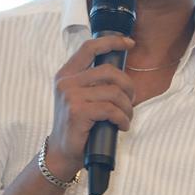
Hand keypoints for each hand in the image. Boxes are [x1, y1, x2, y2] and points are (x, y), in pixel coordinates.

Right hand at [47, 35, 134, 179]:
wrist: (62, 153)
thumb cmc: (78, 125)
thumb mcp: (80, 97)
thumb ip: (93, 82)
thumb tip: (122, 70)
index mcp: (66, 74)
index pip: (89, 47)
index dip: (111, 41)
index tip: (129, 43)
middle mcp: (66, 82)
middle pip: (109, 71)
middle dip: (127, 86)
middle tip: (131, 100)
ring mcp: (70, 96)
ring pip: (114, 92)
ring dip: (127, 107)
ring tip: (126, 118)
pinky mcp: (78, 112)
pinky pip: (111, 109)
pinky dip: (123, 118)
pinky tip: (122, 126)